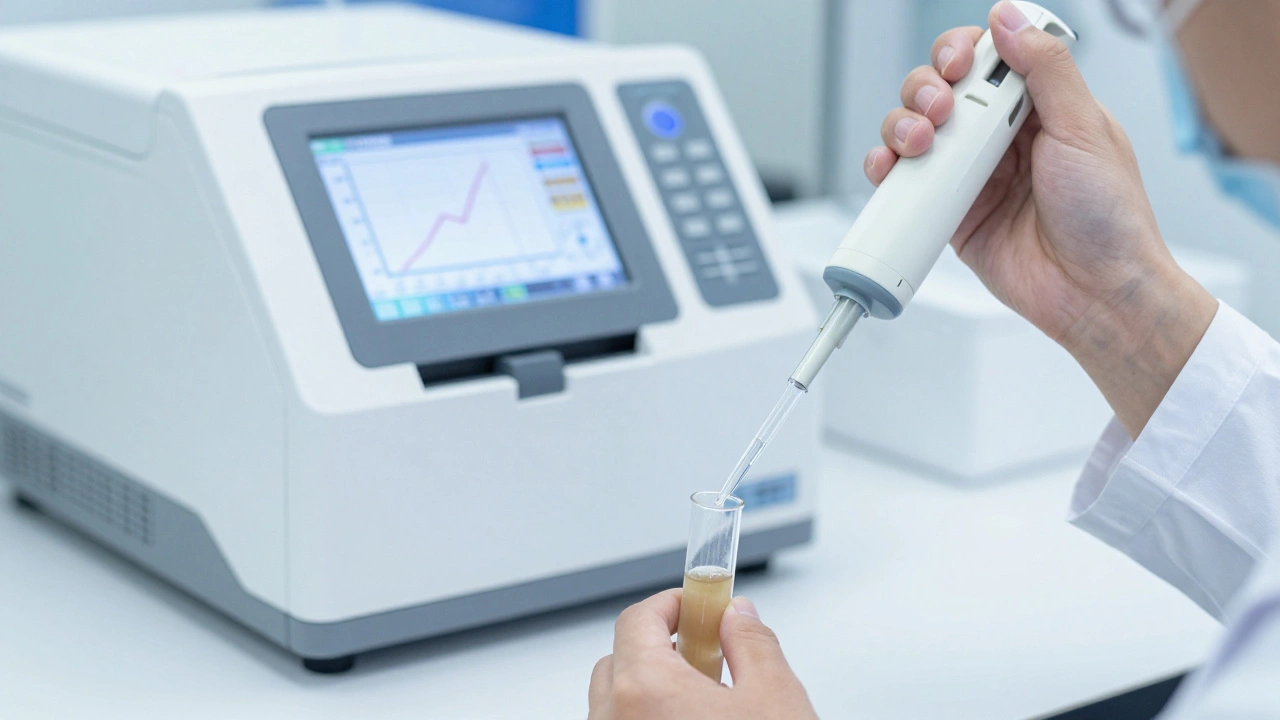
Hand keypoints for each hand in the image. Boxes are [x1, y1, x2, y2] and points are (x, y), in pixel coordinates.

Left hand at [588, 589, 816, 719]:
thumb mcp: (776, 699)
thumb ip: (753, 645)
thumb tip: (739, 616)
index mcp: (644, 690)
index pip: (637, 619)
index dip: (672, 604)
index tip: (698, 605)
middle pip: (620, 661)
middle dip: (661, 650)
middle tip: (707, 656)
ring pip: (617, 703)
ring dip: (651, 691)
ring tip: (704, 701)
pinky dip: (646, 718)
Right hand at [864, 1, 1216, 436]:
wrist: (1095, 292)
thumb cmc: (1108, 219)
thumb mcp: (1084, 129)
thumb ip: (1046, 69)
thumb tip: (1008, 17)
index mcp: (1041, 108)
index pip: (989, 59)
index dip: (963, 52)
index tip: (959, 65)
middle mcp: (1001, 138)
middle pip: (941, 90)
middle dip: (927, 88)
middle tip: (940, 108)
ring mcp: (971, 175)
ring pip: (915, 130)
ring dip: (903, 124)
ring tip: (918, 143)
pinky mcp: (949, 214)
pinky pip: (905, 185)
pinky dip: (886, 170)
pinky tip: (890, 168)